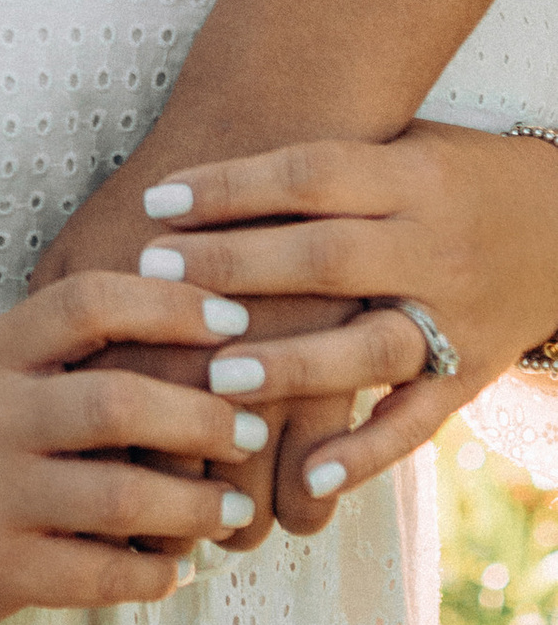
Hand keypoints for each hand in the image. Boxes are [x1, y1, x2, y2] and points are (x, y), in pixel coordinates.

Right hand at [0, 271, 284, 624]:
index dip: (170, 305)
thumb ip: (86, 351)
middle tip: (251, 432)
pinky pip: (101, 574)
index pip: (88, 303)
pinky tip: (179, 567)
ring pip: (121, 498)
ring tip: (231, 508)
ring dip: (196, 506)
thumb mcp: (7, 369)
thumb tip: (219, 335)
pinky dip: (157, 573)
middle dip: (204, 419)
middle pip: (117, 404)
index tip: (235, 322)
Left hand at [31, 141, 355, 554]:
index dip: (92, 499)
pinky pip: (310, 491)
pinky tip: (292, 502)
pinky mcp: (330, 391)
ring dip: (236, 530)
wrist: (264, 140)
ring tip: (231, 530)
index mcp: (109, 344)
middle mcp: (181, 373)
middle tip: (167, 538)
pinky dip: (302, 508)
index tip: (97, 515)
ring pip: (241, 510)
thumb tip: (38, 386)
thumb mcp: (82, 246)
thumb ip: (55, 314)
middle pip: (161, 498)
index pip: (90, 459)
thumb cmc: (163, 201)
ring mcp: (256, 389)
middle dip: (164, 531)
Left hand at [133, 126, 557, 519]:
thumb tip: (196, 172)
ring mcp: (455, 318)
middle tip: (154, 272)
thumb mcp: (399, 145)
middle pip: (328, 258)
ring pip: (372, 347)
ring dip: (294, 364)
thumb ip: (321, 166)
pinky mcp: (469, 376)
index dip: (233, 187)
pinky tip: (306, 479)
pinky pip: (416, 422)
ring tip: (220, 378)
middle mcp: (434, 247)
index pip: (311, 176)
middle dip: (237, 266)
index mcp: (411, 178)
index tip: (157, 200)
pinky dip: (364, 454)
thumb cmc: (453, 173)